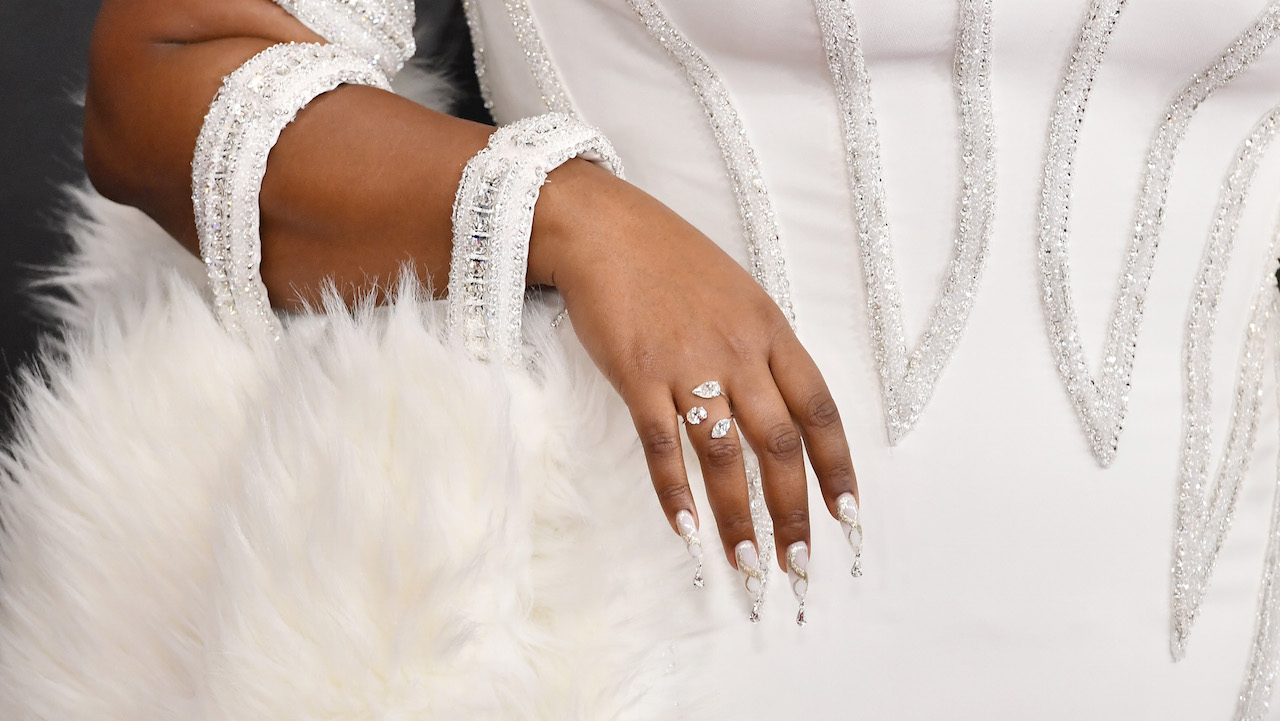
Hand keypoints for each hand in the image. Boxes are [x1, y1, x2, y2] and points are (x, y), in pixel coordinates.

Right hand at [529, 159, 859, 574]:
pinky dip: (674, 492)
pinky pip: (661, 446)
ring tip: (748, 563)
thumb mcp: (738, 293)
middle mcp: (739, 351)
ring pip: (725, 456)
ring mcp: (687, 364)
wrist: (601, 226)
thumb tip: (782, 407)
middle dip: (794, 512)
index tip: (847, 514)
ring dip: (738, 517)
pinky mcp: (637, 375)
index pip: (820, 411)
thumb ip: (763, 348)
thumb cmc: (669, 258)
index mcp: (771, 330)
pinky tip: (686, 530)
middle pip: (780, 446)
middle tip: (798, 563)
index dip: (838, 468)